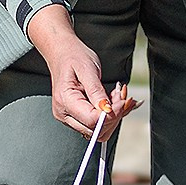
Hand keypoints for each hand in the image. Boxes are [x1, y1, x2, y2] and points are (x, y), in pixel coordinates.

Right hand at [28, 4, 138, 140]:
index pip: (92, 120)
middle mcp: (64, 114)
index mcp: (65, 101)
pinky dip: (109, 116)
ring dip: (113, 117)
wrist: (63, 53)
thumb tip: (106, 110)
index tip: (122, 100)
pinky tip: (112, 102)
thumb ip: (97, 92)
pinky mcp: (76, 117)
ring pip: (98, 130)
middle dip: (114, 115)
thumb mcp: (88, 69)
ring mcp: (69, 117)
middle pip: (95, 130)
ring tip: (116, 96)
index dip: (111, 113)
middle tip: (121, 96)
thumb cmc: (73, 57)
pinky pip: (96, 125)